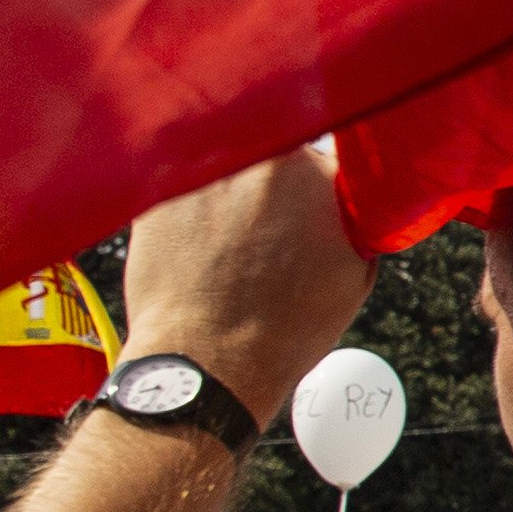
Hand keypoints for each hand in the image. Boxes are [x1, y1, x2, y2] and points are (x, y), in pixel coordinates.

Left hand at [122, 148, 379, 407]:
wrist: (208, 361)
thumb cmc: (285, 327)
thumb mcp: (352, 271)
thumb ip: (354, 216)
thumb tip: (349, 193)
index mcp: (319, 173)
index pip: (331, 152)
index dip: (324, 182)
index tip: (315, 202)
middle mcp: (263, 157)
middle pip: (277, 150)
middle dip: (276, 183)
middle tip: (270, 227)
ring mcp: (206, 168)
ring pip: (228, 162)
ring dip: (232, 191)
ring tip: (230, 241)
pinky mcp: (157, 187)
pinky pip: (184, 181)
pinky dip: (192, 204)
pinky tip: (198, 245)